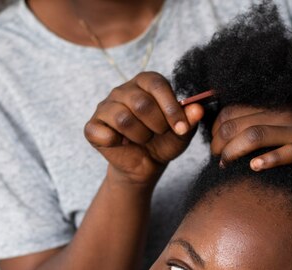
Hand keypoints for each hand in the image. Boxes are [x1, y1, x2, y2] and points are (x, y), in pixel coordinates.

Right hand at [84, 72, 203, 185]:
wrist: (145, 164)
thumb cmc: (164, 142)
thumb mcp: (181, 133)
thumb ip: (190, 120)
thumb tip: (198, 109)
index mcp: (146, 83)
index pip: (157, 84)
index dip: (171, 108)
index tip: (180, 128)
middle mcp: (123, 90)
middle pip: (140, 103)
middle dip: (156, 125)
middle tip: (159, 134)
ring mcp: (105, 106)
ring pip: (123, 119)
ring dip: (140, 136)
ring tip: (143, 139)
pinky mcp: (93, 125)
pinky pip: (103, 132)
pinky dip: (117, 142)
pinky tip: (123, 143)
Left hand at [211, 106, 291, 170]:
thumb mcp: (280, 118)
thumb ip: (257, 121)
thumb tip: (224, 134)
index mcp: (270, 107)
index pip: (230, 112)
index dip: (215, 130)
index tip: (214, 146)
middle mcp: (280, 115)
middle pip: (237, 125)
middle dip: (219, 144)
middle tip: (217, 159)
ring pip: (255, 135)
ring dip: (234, 151)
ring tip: (225, 164)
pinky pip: (288, 152)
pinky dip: (269, 159)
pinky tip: (255, 167)